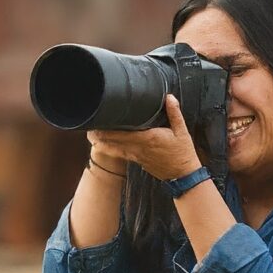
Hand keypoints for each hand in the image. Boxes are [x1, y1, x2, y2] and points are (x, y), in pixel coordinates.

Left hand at [86, 95, 200, 181]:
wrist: (183, 175)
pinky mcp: (138, 161)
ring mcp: (137, 156)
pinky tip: (104, 146)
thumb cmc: (183, 153)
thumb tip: (169, 97)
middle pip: (114, 142)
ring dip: (103, 143)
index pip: (123, 133)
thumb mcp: (182, 131)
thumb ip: (174, 113)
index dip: (109, 130)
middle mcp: (139, 148)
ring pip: (115, 150)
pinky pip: (121, 155)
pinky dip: (111, 150)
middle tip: (89, 128)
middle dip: (101, 136)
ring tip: (91, 136)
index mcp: (148, 139)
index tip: (99, 123)